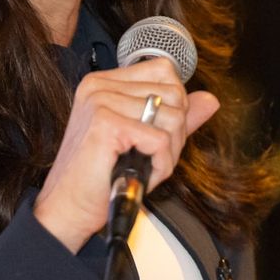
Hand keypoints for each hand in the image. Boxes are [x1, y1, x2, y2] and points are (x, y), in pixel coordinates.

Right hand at [33, 60, 221, 250]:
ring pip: (172, 119)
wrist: (69, 208)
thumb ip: (176, 116)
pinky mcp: (106, 124)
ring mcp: (101, 102)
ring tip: (142, 166)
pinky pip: (160, 140)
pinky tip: (140, 174)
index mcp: (105, 83)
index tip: (154, 133)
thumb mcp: (146, 141)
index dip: (175, 105)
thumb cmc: (101, 177)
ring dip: (167, 153)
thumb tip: (210, 99)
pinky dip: (159, 165)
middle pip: (175, 95)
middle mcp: (100, 86)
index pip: (165, 71)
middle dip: (174, 134)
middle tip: (148, 156)